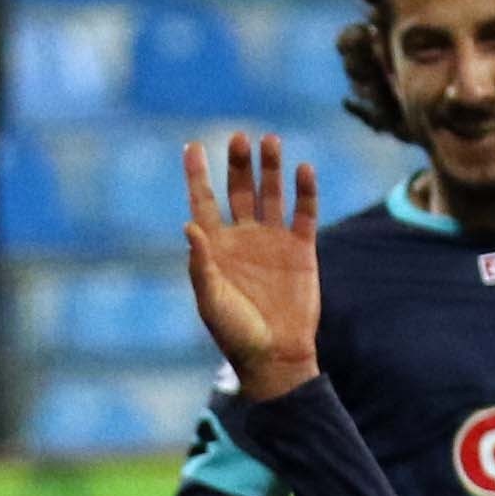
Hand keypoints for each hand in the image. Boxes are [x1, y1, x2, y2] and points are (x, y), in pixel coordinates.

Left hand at [183, 132, 320, 402]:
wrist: (276, 357)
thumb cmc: (236, 334)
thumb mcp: (211, 301)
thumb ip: (201, 263)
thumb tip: (189, 225)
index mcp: (216, 248)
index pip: (204, 202)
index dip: (197, 175)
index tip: (192, 146)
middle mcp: (243, 237)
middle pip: (239, 189)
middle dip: (239, 163)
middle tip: (239, 138)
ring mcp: (273, 240)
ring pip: (271, 193)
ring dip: (271, 167)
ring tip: (270, 141)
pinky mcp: (301, 248)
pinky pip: (304, 212)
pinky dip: (305, 190)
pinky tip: (303, 169)